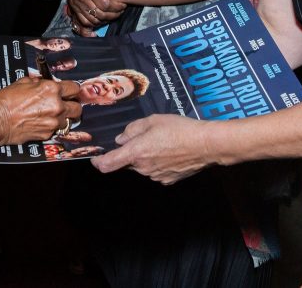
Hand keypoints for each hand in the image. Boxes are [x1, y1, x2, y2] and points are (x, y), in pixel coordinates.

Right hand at [0, 77, 82, 143]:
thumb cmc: (7, 100)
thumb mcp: (22, 82)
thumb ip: (38, 82)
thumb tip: (43, 82)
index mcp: (51, 89)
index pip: (74, 88)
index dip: (71, 90)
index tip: (69, 92)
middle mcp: (56, 105)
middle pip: (78, 107)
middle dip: (72, 105)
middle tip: (65, 105)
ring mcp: (53, 122)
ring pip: (69, 121)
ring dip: (63, 117)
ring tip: (52, 115)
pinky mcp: (48, 134)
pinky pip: (57, 129)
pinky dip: (52, 126)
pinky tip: (42, 122)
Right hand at [61, 0, 124, 27]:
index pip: (106, 4)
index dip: (116, 7)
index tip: (122, 5)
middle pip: (100, 14)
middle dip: (112, 15)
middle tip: (120, 11)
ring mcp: (77, 4)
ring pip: (92, 19)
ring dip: (104, 20)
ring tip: (112, 15)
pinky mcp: (74, 7)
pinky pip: (83, 21)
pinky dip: (93, 23)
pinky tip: (101, 19)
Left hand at [92, 114, 212, 183]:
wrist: (205, 145)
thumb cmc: (179, 129)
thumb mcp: (153, 120)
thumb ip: (133, 129)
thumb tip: (122, 139)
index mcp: (135, 153)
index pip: (107, 164)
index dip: (98, 162)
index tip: (96, 158)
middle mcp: (143, 168)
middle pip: (127, 163)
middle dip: (130, 153)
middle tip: (143, 137)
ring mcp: (156, 176)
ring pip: (142, 167)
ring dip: (145, 157)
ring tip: (162, 142)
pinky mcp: (168, 180)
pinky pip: (155, 171)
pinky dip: (158, 163)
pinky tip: (170, 152)